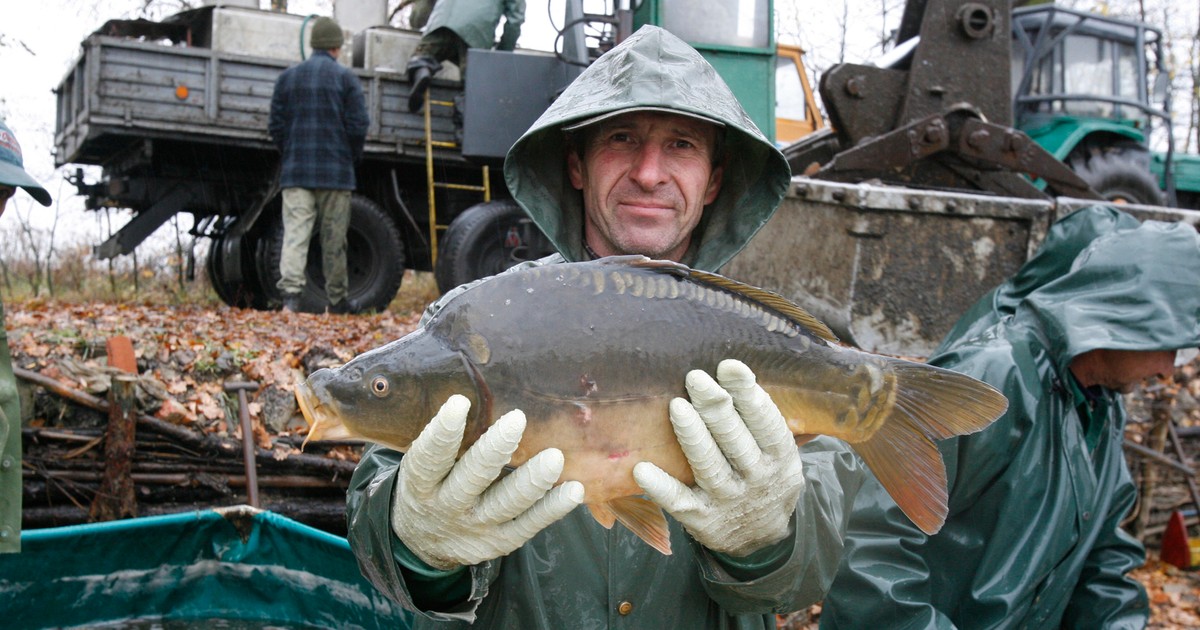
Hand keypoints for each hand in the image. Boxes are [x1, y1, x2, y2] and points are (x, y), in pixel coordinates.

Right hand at [390, 395, 584, 569]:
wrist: (422, 541)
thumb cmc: (430, 485)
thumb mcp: (422, 466)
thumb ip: (445, 440)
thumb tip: (477, 387)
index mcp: (420, 484)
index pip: (429, 458)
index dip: (443, 431)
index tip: (461, 402)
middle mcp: (445, 507)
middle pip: (471, 479)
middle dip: (494, 450)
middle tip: (517, 419)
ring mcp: (473, 528)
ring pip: (505, 504)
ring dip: (532, 481)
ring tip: (554, 458)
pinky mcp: (498, 542)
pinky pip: (528, 526)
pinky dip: (552, 509)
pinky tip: (573, 490)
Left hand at [634, 359, 803, 555]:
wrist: (762, 541)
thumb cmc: (764, 479)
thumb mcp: (779, 455)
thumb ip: (763, 422)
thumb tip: (735, 372)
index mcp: (779, 457)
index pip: (766, 421)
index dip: (748, 393)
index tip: (728, 367)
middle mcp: (757, 478)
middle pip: (735, 438)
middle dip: (715, 406)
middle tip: (695, 378)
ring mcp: (728, 500)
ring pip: (709, 465)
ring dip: (692, 435)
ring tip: (677, 406)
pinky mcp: (702, 519)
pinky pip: (679, 502)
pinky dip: (661, 487)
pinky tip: (642, 469)